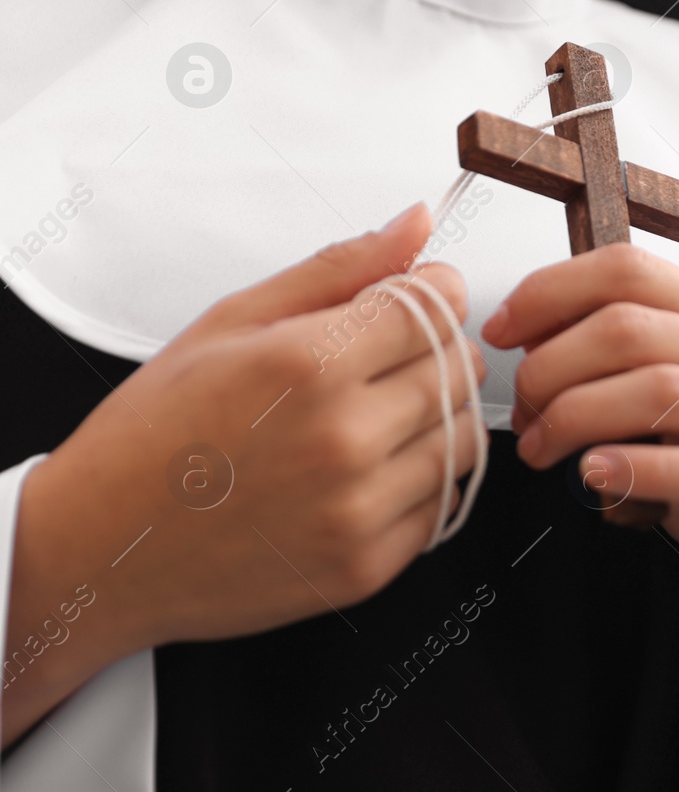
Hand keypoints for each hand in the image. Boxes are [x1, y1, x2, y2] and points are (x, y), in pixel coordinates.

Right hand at [4, 205, 484, 745]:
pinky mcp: (366, 566)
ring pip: (465, 436)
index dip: (433, 294)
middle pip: (460, 368)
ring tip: (374, 416)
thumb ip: (338, 269)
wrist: (100, 551)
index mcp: (310, 364)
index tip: (416, 298)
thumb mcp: (232, 323)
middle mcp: (344, 437)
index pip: (438, 306)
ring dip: (438, 417)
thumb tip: (415, 224)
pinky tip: (365, 472)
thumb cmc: (153, 436)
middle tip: (383, 360)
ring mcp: (359, 509)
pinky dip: (421, 482)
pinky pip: (444, 504)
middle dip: (437, 351)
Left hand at [483, 244, 678, 629]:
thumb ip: (629, 368)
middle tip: (522, 413)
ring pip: (660, 391)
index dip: (551, 292)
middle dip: (551, 368)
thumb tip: (534, 350)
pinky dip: (640, 469)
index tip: (502, 331)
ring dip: (577, 419)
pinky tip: (597, 476)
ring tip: (542, 450)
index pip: (630, 271)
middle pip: (631, 329)